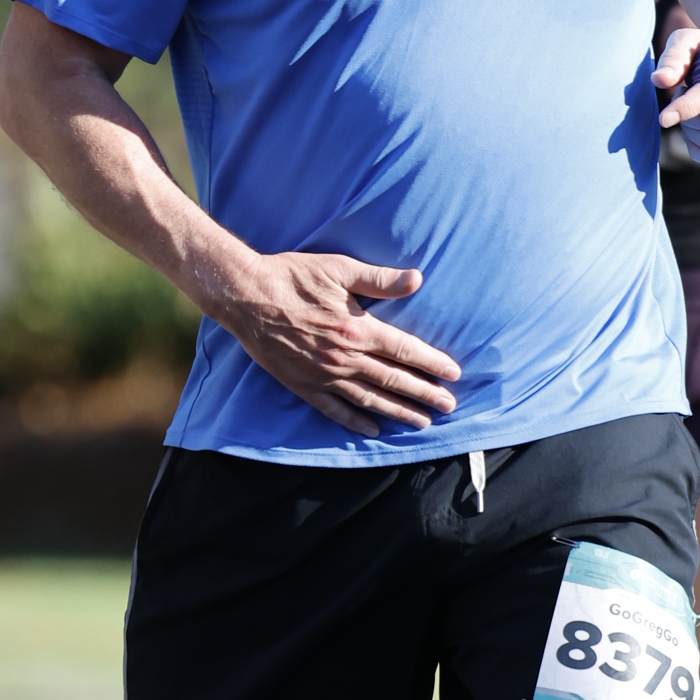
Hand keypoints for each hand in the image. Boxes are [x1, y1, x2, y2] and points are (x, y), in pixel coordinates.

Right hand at [213, 250, 460, 434]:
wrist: (246, 295)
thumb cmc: (292, 276)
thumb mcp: (339, 269)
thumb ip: (379, 280)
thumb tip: (417, 279)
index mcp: (357, 329)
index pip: (404, 351)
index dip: (432, 363)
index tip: (454, 375)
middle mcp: (344, 358)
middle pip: (393, 380)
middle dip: (425, 394)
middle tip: (450, 406)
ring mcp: (323, 375)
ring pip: (370, 400)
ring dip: (399, 412)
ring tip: (423, 422)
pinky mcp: (303, 385)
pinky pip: (335, 410)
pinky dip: (356, 422)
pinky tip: (375, 429)